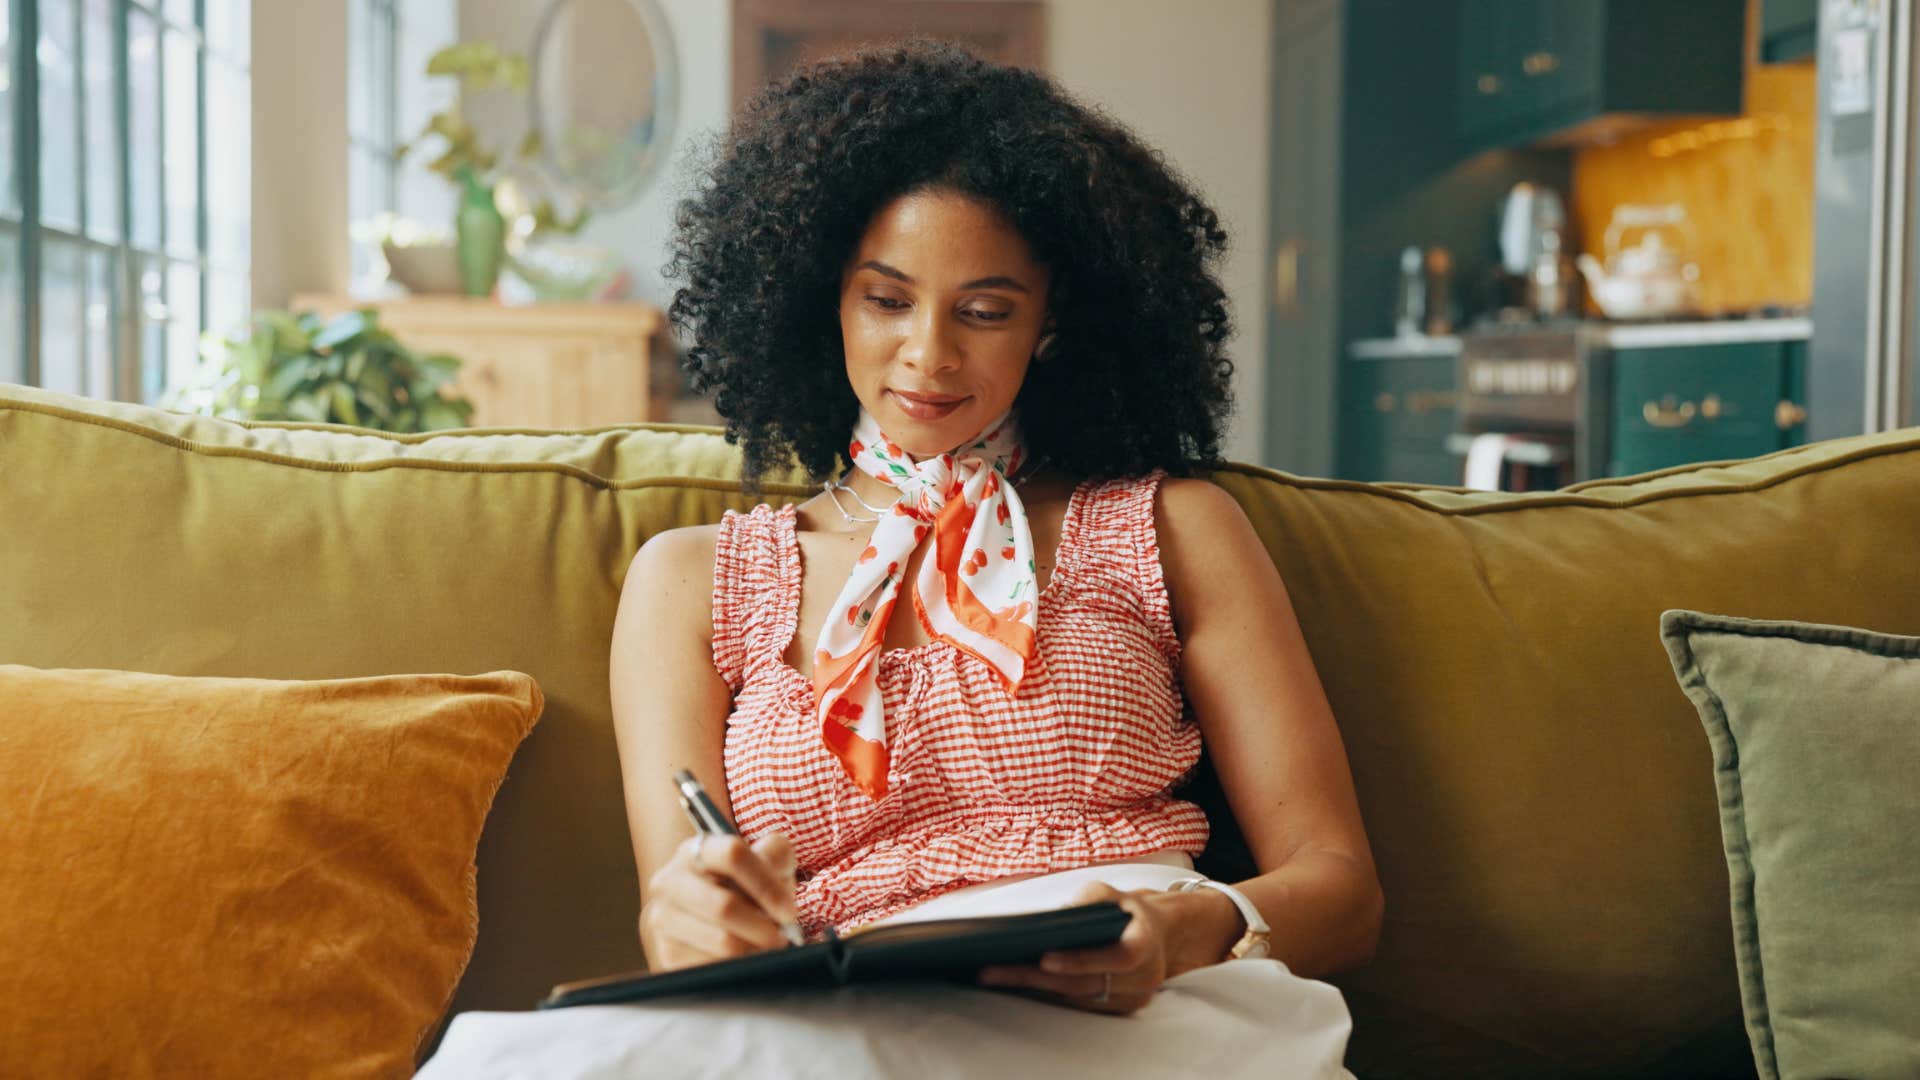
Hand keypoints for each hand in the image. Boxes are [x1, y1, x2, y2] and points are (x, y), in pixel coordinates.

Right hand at [639, 832, 799, 971]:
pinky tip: (744, 962)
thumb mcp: (766, 862)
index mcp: (696, 850)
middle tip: (781, 939)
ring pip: (722, 942)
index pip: (732, 856)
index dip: (766, 885)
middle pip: (725, 906)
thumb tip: (774, 869)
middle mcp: (671, 881)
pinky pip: (712, 969)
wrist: (713, 919)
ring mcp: (664, 918)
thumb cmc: (747, 886)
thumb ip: (776, 853)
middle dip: (763, 928)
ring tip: (766, 949)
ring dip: (754, 950)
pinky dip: (737, 970)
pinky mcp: (666, 953)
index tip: (788, 911)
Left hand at [974, 881, 1243, 1014]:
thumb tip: (1053, 919)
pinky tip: (1016, 984)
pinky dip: (1047, 994)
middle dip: (1037, 978)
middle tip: (994, 970)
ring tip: (994, 975)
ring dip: (1035, 989)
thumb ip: (1087, 901)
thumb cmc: (1126, 909)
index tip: (1044, 958)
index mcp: (1146, 942)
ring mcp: (1133, 998)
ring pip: (1078, 998)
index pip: (1118, 958)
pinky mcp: (1119, 1009)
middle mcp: (1144, 976)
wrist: (1158, 934)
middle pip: (1086, 984)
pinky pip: (1078, 1005)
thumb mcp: (1110, 893)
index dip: (1082, 960)